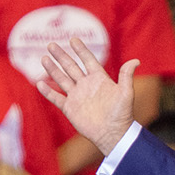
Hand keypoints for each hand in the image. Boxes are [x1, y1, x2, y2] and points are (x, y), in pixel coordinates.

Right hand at [39, 37, 137, 154]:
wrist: (112, 134)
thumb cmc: (122, 114)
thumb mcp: (126, 93)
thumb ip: (126, 76)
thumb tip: (136, 60)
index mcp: (99, 79)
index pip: (88, 60)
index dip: (81, 50)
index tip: (73, 39)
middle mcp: (86, 85)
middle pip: (71, 67)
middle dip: (61, 56)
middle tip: (51, 44)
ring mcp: (77, 96)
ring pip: (61, 79)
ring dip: (52, 70)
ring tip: (44, 58)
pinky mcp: (70, 108)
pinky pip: (56, 98)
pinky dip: (47, 91)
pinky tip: (38, 83)